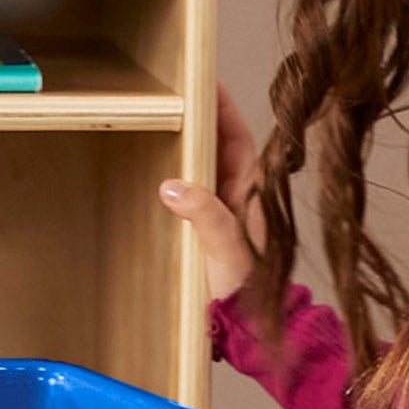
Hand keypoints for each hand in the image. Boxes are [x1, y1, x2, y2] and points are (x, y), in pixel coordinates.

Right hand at [156, 85, 264, 304]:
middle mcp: (240, 195)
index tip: (205, 79)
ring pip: (204, 164)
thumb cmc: (244, 292)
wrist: (247, 328)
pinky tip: (155, 166)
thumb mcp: (226, 252)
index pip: (237, 136)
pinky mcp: (205, 227)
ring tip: (160, 117)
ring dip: (186, 142)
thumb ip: (206, 217)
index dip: (222, 107)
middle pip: (219, 143)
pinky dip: (176, 171)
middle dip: (199, 116)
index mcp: (253, 192)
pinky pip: (192, 188)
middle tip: (172, 90)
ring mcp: (223, 210)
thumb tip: (173, 185)